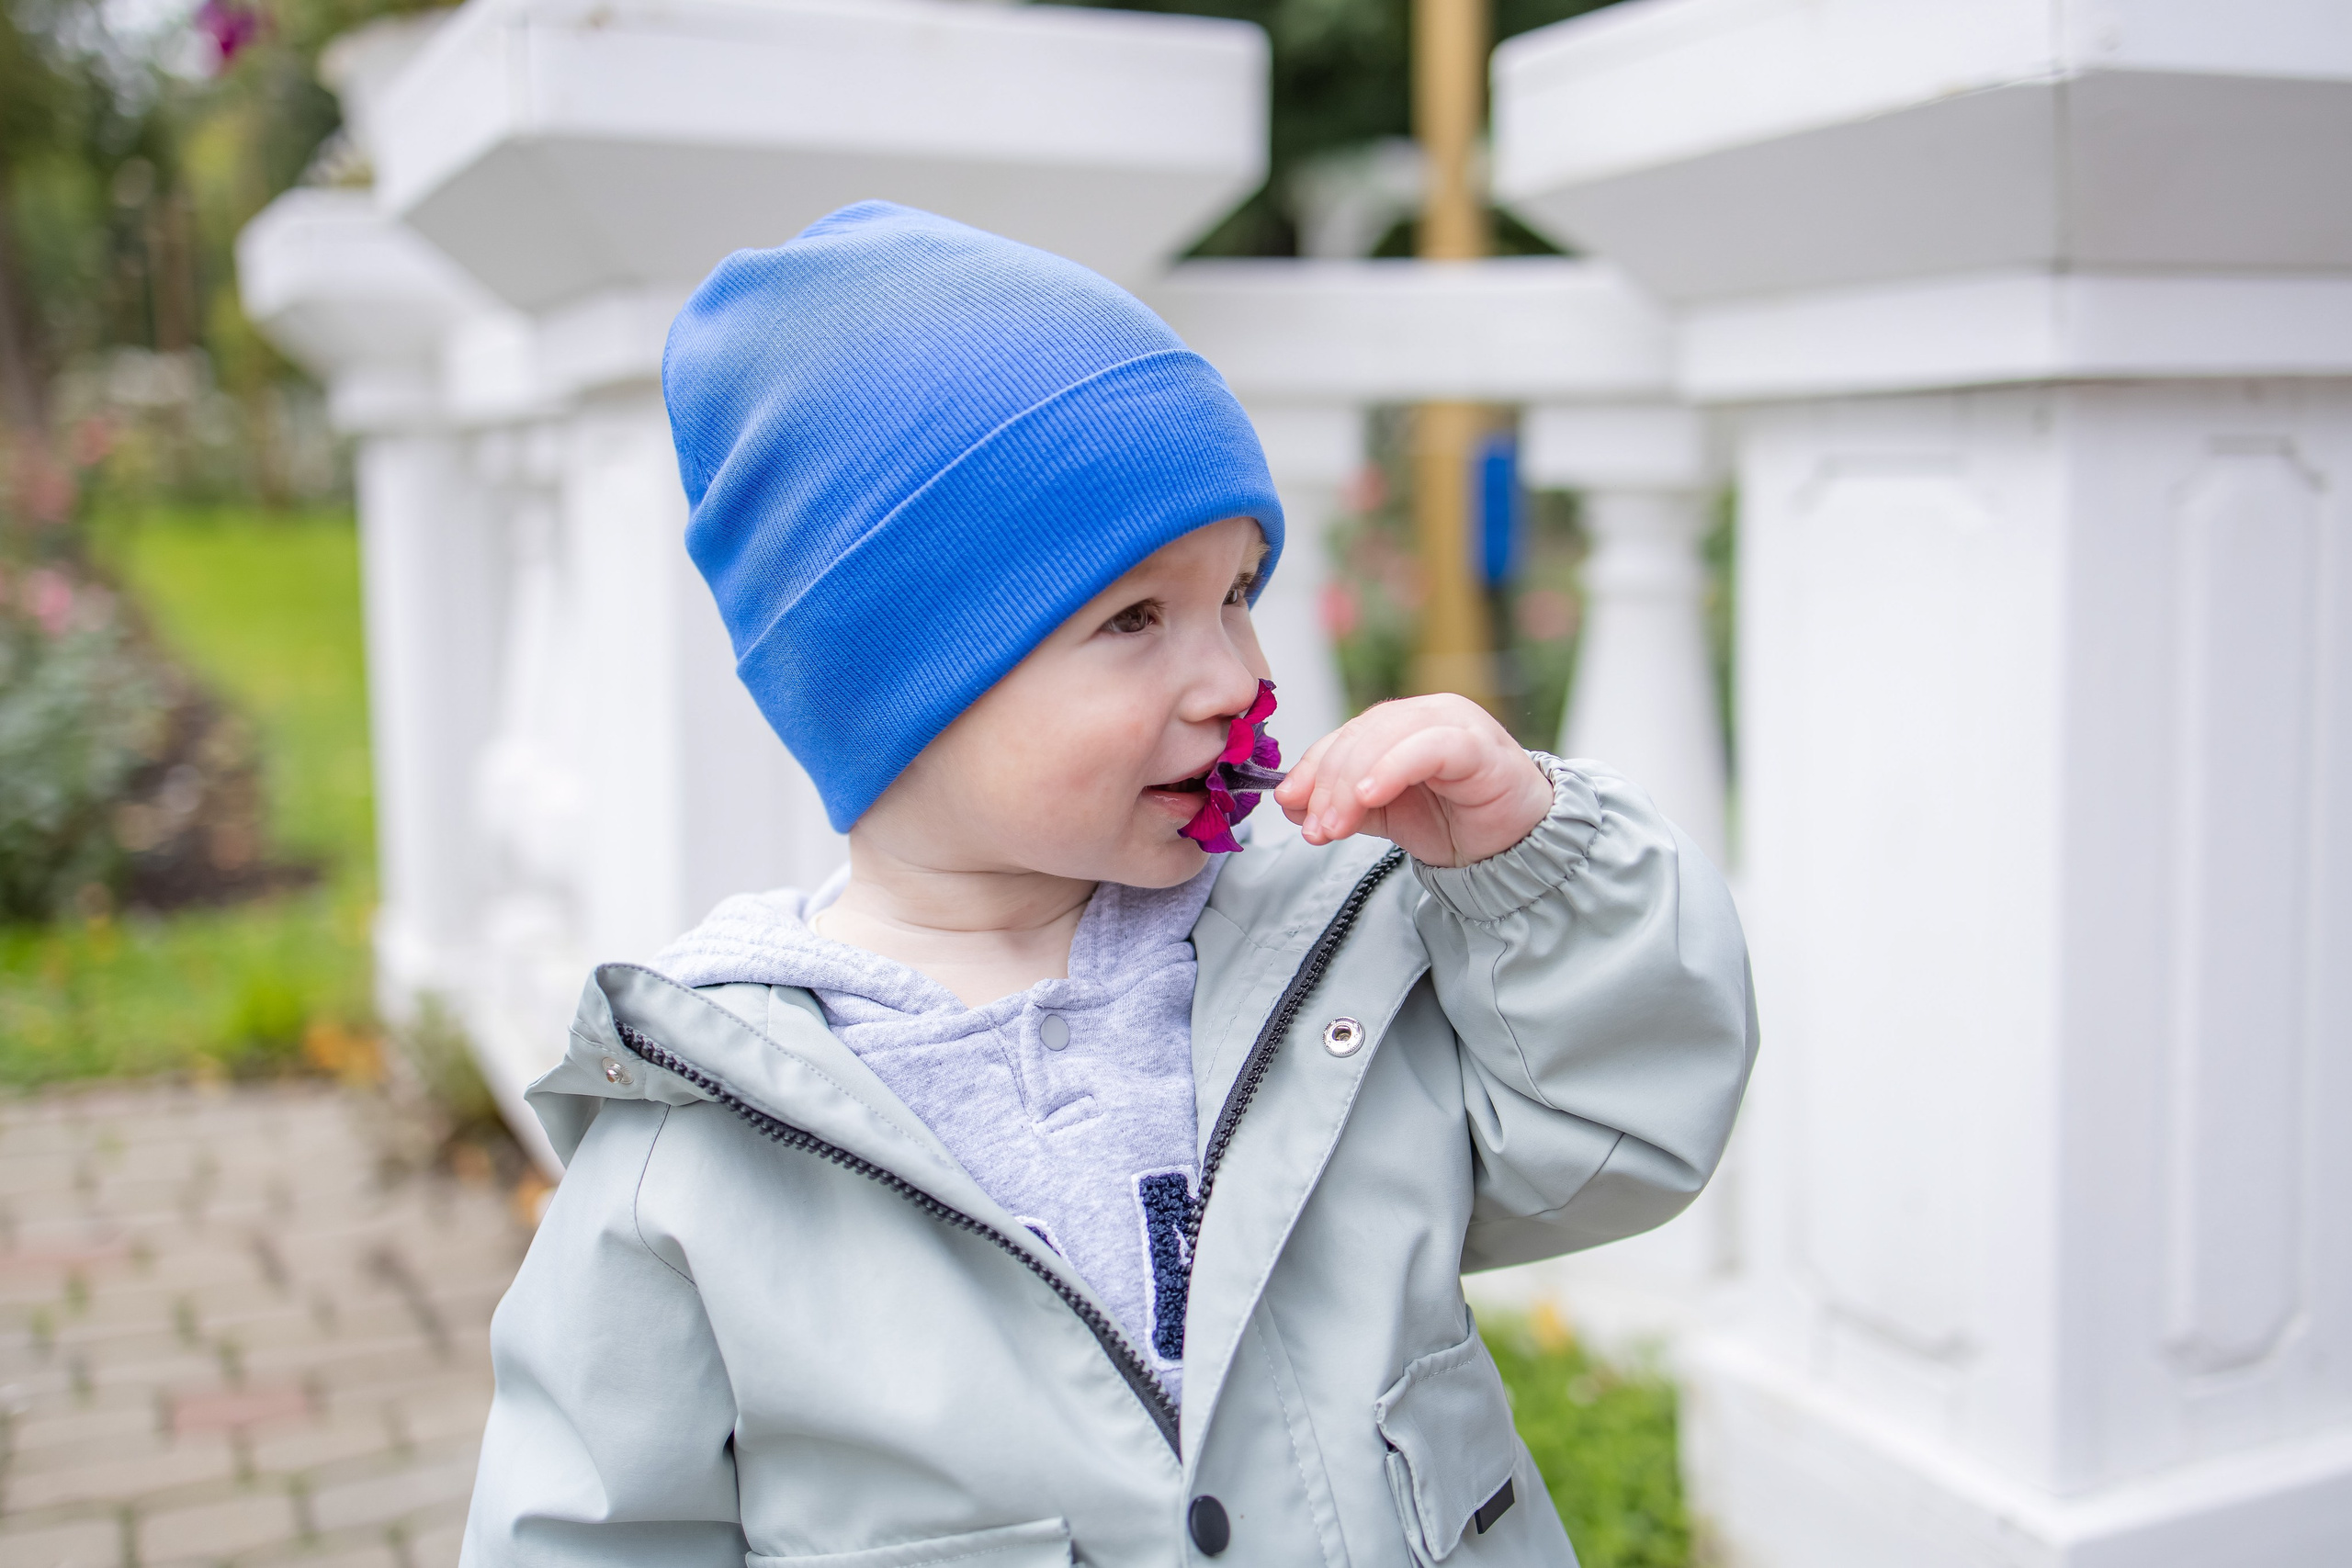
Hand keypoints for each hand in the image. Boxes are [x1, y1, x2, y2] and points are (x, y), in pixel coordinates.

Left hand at [1274, 695, 1551, 867]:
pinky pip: (1429, 748)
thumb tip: (1291, 804)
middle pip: (1360, 736)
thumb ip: (1343, 805)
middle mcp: (1427, 712)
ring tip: (1334, 826)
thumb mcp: (1386, 813)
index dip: (1311, 769)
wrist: (1515, 846)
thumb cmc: (1456, 820)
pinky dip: (1392, 769)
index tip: (1289, 805)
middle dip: (1327, 785)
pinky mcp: (1479, 746)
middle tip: (1314, 828)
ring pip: (1386, 738)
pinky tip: (1368, 796)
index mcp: (1403, 722)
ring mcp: (1454, 723)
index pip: (1345, 736)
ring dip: (1350, 785)